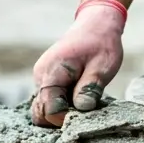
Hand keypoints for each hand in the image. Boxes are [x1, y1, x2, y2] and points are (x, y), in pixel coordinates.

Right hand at [30, 0, 125, 127]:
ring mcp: (42, 78)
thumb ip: (90, 87)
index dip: (64, 118)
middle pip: (40, 112)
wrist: (96, 23)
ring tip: (85, 100)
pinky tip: (81, 96)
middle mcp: (41, 76)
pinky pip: (51, 99)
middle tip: (85, 111)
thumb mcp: (102, 66)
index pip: (47, 109)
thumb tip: (82, 109)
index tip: (84, 116)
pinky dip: (64, 103)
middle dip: (60, 118)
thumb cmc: (101, 43)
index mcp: (51, 72)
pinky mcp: (48, 80)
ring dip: (63, 111)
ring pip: (45, 107)